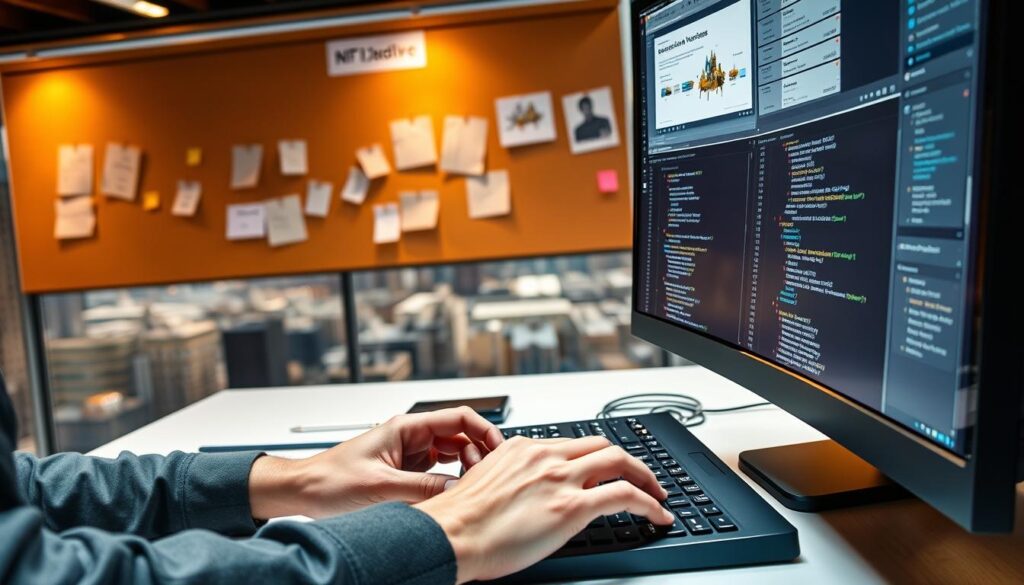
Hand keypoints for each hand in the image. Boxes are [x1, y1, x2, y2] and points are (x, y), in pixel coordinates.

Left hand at [248, 406, 503, 519]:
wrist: (302, 493)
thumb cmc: (329, 481)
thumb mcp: (380, 487)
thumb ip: (422, 489)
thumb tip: (457, 491)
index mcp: (405, 428)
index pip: (458, 417)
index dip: (484, 430)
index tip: (499, 449)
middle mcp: (410, 438)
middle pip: (460, 435)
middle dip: (479, 451)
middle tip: (488, 474)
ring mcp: (409, 455)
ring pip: (452, 455)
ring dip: (466, 467)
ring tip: (474, 485)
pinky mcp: (405, 473)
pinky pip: (438, 473)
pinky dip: (452, 481)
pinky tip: (456, 493)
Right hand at [413, 436, 673, 583]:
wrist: (450, 534)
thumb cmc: (459, 519)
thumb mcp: (486, 483)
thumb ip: (513, 480)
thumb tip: (526, 495)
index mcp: (523, 448)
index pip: (573, 444)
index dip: (597, 458)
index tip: (607, 469)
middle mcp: (546, 456)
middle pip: (603, 445)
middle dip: (629, 462)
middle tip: (643, 478)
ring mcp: (561, 478)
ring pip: (620, 462)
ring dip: (646, 478)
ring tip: (658, 496)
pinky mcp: (572, 506)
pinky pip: (625, 496)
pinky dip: (649, 504)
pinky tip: (658, 515)